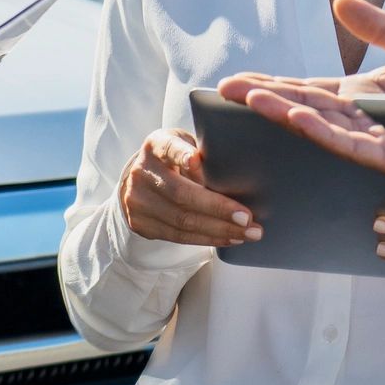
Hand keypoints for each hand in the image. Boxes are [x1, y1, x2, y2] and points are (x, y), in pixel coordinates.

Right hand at [118, 129, 261, 246]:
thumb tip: (235, 178)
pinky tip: (229, 238)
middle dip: (217, 208)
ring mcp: (137, 200)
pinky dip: (207, 239)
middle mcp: (142, 172)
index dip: (181, 154)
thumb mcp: (185, 146)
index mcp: (156, 146)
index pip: (168, 148)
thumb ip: (203, 156)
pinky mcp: (140, 223)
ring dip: (218, 229)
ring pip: (181, 220)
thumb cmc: (175, 160)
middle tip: (246, 218)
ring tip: (246, 233)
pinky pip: (178, 236)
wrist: (140, 180)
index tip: (195, 159)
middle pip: (181, 193)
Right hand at [217, 0, 384, 178]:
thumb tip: (340, 2)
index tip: (237, 82)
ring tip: (252, 101)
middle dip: (264, 100)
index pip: (309, 90)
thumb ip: (381, 26)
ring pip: (320, 128)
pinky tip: (298, 119)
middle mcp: (363, 122)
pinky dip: (323, 132)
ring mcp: (376, 141)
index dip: (274, 85)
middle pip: (304, 108)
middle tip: (225, 93)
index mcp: (363, 97)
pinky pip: (352, 144)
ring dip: (284, 114)